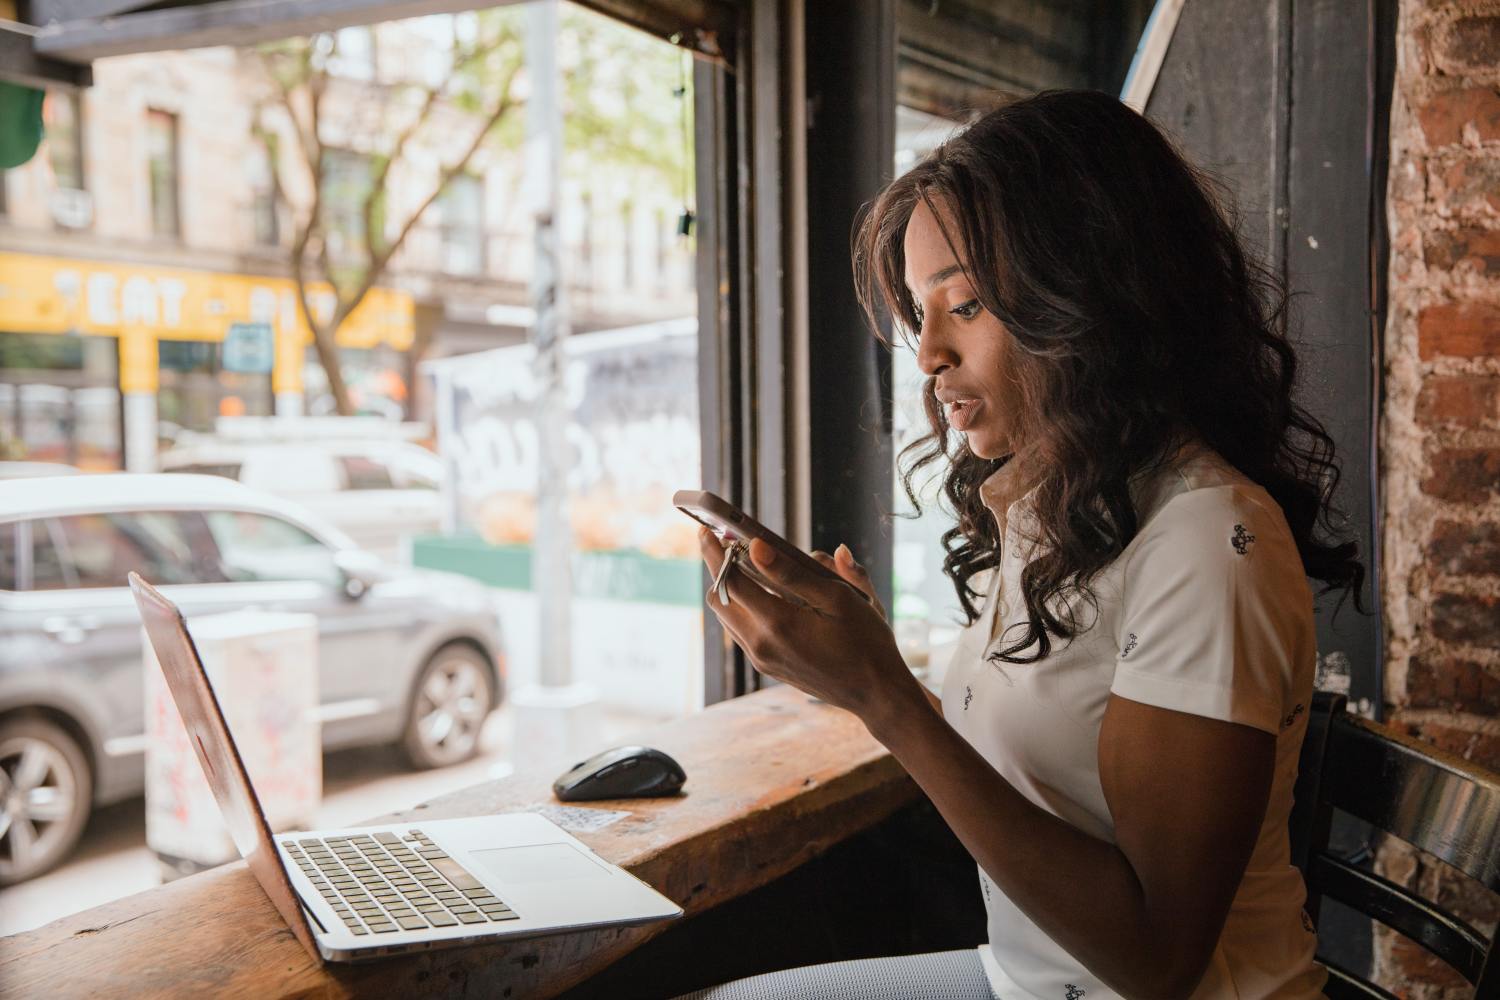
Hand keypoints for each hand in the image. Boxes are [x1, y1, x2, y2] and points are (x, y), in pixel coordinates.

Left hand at [698, 528, 922, 725]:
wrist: (876, 693)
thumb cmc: (866, 641)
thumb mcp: (838, 598)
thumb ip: (794, 572)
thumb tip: (758, 547)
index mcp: (779, 623)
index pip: (730, 581)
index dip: (715, 553)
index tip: (707, 530)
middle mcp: (762, 644)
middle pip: (719, 599)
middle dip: (718, 568)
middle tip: (726, 542)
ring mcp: (762, 659)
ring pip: (727, 616)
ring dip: (729, 588)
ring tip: (744, 564)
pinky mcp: (768, 666)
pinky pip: (741, 631)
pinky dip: (742, 607)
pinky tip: (762, 593)